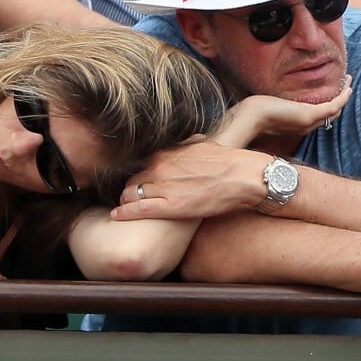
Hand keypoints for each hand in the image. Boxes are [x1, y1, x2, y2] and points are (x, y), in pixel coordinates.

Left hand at [112, 140, 269, 220]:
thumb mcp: (201, 145)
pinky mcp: (170, 206)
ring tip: (125, 208)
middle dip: (129, 190)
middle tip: (130, 198)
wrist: (243, 176)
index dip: (137, 176)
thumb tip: (182, 147)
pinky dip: (124, 212)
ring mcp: (163, 187)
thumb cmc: (227, 162)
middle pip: (131, 181)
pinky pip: (138, 209)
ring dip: (127, 202)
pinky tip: (117, 215)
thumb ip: (183, 148)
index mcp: (166, 153)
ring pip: (130, 195)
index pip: (139, 165)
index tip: (138, 183)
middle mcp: (160, 168)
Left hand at [214, 76, 351, 146]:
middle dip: (338, 101)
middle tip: (346, 87)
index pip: (317, 118)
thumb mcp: (265, 107)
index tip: (332, 94)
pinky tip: (347, 87)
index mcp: (294, 125)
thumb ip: (273, 106)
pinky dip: (342, 97)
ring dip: (343, 97)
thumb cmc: (252, 113)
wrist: (248, 119)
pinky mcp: (309, 115)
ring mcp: (307, 122)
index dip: (327, 106)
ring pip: (333, 111)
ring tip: (348, 83)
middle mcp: (304, 126)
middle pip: (329, 116)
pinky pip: (333, 106)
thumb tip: (268, 100)